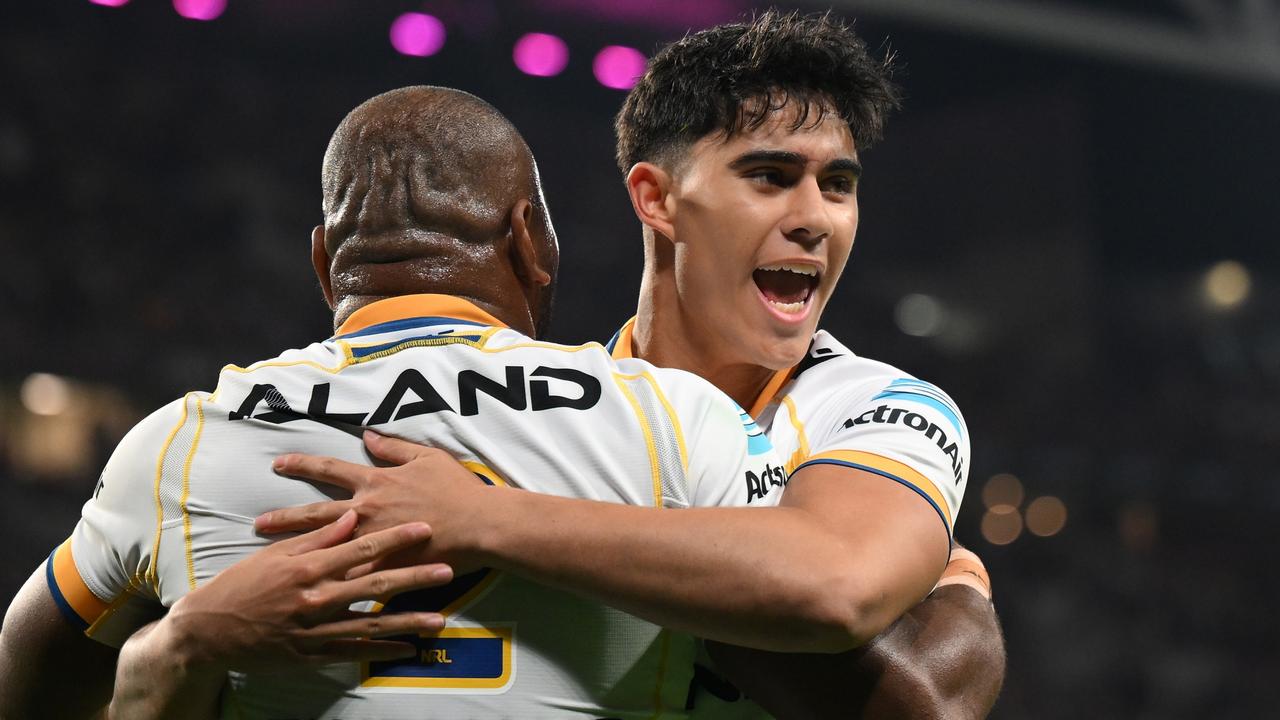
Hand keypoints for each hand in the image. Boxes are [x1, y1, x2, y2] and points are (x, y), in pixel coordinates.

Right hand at [164, 509, 452, 673]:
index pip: (360, 548)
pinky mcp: (310, 655)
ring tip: (440, 621)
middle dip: (413, 577)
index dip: (395, 537)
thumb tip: (350, 514)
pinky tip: (407, 649)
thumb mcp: (276, 554)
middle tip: (447, 570)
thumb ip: (317, 536)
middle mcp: (315, 598)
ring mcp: (314, 630)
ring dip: (407, 621)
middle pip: (374, 584)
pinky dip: (381, 651)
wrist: (207, 631)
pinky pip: (353, 653)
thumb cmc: (242, 585)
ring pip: (370, 623)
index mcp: (307, 567)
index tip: (425, 529)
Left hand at [257, 431, 491, 571]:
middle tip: (258, 523)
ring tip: (272, 557)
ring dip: (297, 552)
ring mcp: (372, 542)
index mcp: (375, 482)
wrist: (480, 525)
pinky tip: (312, 596)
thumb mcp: (427, 457)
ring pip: (326, 548)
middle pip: (316, 514)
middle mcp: (366, 511)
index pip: (329, 469)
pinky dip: (333, 587)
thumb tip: (368, 435)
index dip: (302, 464)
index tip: (278, 464)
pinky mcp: (384, 569)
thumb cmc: (457, 489)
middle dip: (285, 517)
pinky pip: (353, 581)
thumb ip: (394, 448)